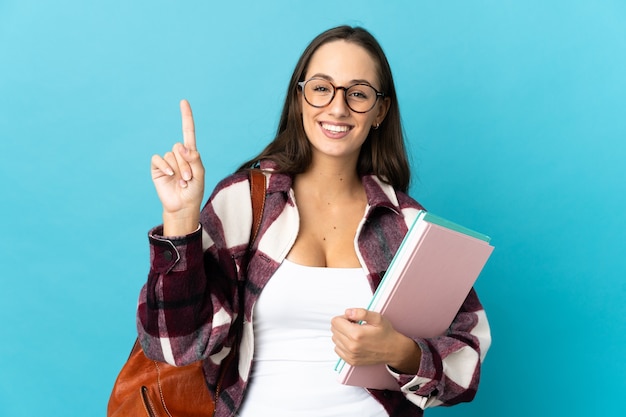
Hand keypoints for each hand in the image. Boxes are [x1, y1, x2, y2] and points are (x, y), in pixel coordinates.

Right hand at [150, 99, 204, 234]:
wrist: (182, 206)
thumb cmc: (194, 191)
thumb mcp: (200, 174)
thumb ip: (194, 158)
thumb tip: (181, 146)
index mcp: (190, 154)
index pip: (187, 132)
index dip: (186, 117)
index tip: (184, 102)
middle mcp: (178, 155)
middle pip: (180, 147)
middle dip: (186, 163)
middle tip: (189, 178)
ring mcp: (167, 161)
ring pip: (172, 155)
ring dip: (179, 169)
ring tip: (182, 181)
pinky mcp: (157, 168)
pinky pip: (158, 159)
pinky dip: (164, 166)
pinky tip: (169, 175)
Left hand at [331, 308, 420, 373]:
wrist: (393, 350)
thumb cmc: (386, 334)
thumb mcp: (377, 318)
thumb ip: (361, 312)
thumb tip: (348, 312)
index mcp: (356, 334)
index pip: (335, 321)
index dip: (344, 317)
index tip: (353, 319)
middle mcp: (351, 346)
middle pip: (334, 330)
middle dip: (342, 325)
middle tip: (355, 325)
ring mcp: (350, 355)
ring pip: (335, 339)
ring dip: (342, 334)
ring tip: (355, 334)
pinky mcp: (351, 361)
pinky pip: (337, 349)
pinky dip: (343, 344)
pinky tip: (353, 342)